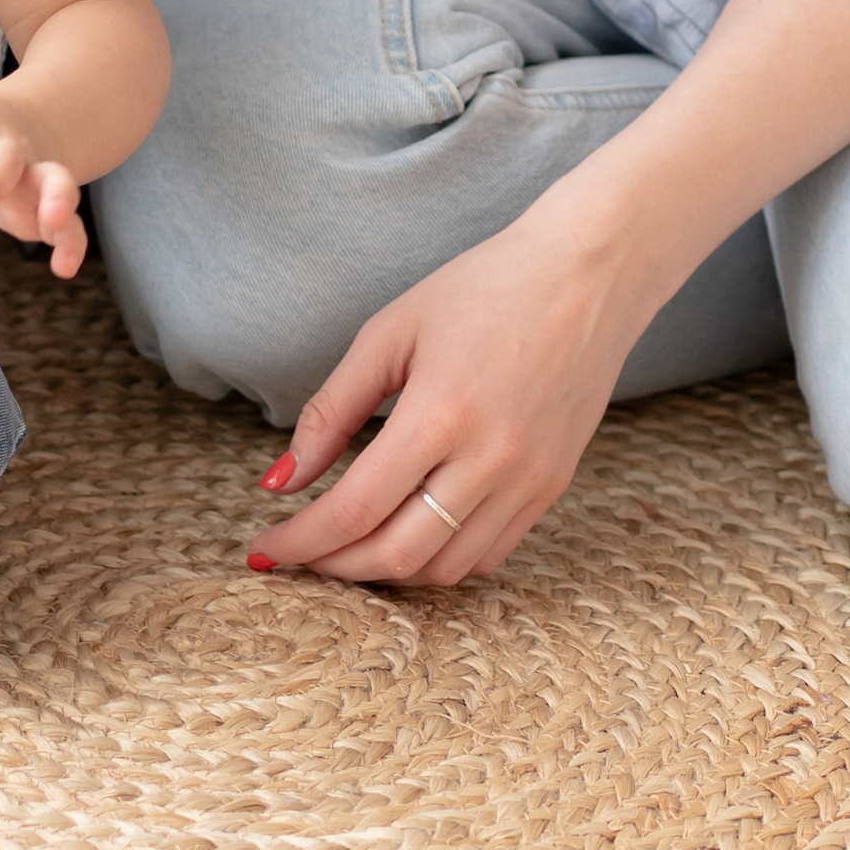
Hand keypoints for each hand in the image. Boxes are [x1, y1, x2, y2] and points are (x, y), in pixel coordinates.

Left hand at [0, 82, 88, 275]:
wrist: (23, 120)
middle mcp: (9, 141)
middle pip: (5, 157)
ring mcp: (35, 171)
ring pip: (53, 179)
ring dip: (56, 198)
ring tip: (50, 222)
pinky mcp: (48, 204)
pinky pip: (71, 221)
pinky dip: (73, 243)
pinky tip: (63, 269)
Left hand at [247, 209, 651, 586]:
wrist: (585, 277)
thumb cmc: (480, 290)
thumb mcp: (389, 333)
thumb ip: (331, 412)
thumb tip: (280, 480)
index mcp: (440, 414)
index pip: (354, 510)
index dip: (302, 541)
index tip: (264, 547)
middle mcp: (490, 461)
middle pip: (398, 555)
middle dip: (335, 568)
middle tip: (297, 556)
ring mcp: (528, 482)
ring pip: (445, 568)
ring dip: (386, 572)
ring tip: (344, 550)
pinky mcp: (551, 488)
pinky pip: (487, 554)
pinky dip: (439, 561)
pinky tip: (407, 535)